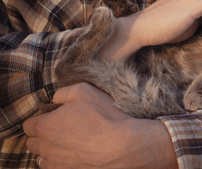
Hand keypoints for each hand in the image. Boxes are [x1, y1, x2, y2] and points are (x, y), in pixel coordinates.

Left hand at [23, 83, 177, 168]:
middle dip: (42, 135)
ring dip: (50, 149)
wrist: (123, 144)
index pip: (27, 124)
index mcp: (45, 126)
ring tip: (70, 141)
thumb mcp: (84, 91)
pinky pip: (55, 167)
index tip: (54, 116)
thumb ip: (62, 93)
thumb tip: (55, 100)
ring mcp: (56, 163)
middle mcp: (45, 148)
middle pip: (32, 142)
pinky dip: (61, 161)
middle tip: (62, 127)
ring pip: (42, 157)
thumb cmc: (104, 116)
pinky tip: (77, 152)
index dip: (41, 118)